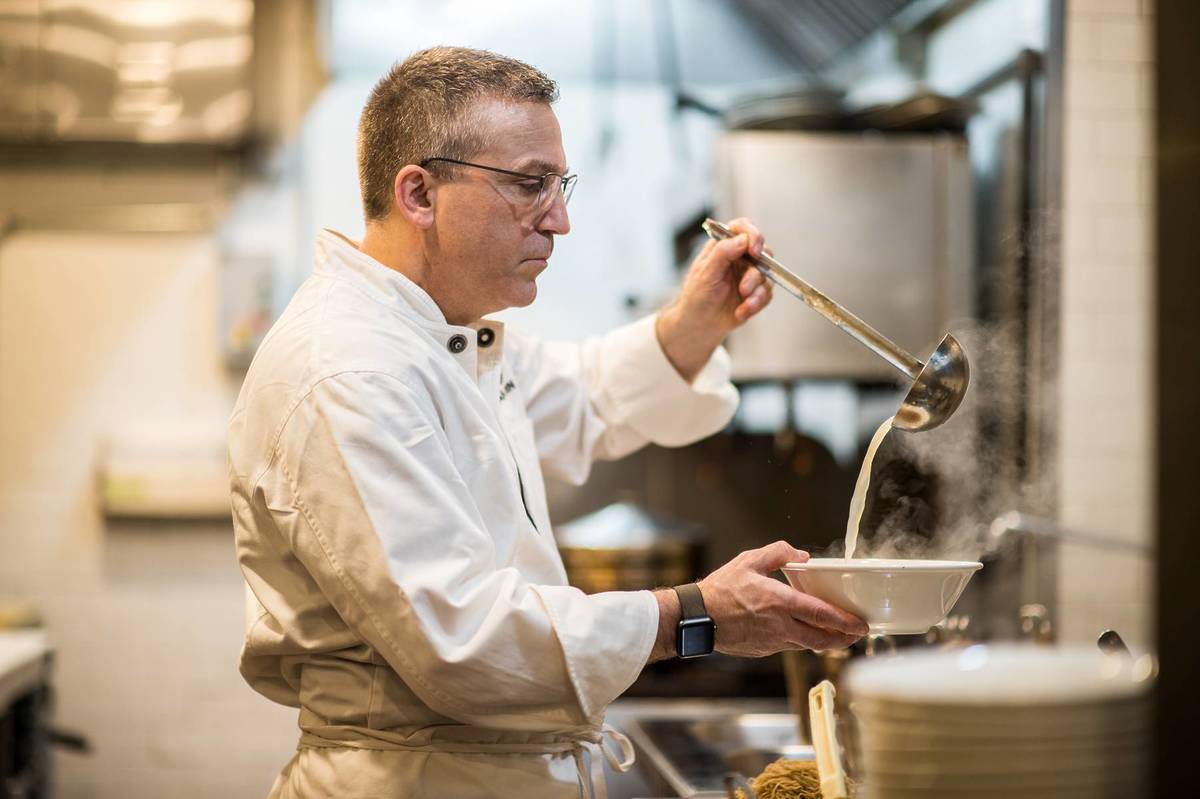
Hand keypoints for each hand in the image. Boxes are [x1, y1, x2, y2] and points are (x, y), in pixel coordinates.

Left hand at [656, 218, 773, 381]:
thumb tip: (742, 239)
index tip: (753, 249)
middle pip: (762, 251)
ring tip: (742, 302)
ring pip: (766, 274)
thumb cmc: (697, 295)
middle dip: (755, 271)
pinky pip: (766, 294)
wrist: (700, 324)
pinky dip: (755, 304)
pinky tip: (741, 312)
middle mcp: (740, 257)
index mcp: (724, 246)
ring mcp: (750, 274)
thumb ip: (723, 253)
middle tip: (745, 286)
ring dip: (755, 291)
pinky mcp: (757, 292)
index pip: (742, 228)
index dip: (752, 234)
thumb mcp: (705, 272)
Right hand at [699, 541, 867, 655]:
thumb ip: (778, 553)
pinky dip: (801, 640)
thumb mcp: (748, 560)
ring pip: (807, 645)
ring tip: (836, 635)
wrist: (697, 618)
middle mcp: (780, 626)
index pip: (821, 615)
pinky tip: (801, 632)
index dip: (845, 622)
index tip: (861, 625)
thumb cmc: (721, 589)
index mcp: (780, 603)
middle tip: (856, 635)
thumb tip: (801, 556)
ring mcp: (772, 642)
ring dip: (824, 641)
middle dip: (843, 639)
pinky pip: (788, 646)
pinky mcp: (763, 650)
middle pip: (821, 639)